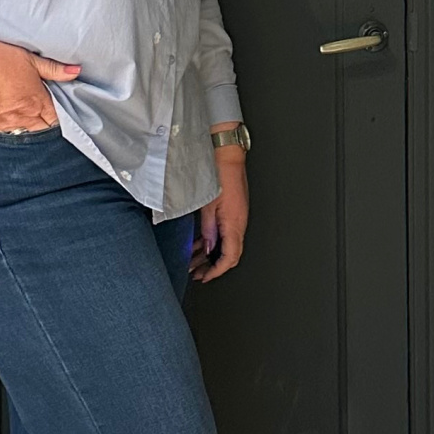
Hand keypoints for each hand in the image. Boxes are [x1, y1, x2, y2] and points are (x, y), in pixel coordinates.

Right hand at [0, 38, 80, 130]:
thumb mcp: (29, 59)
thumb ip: (54, 69)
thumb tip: (76, 72)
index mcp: (37, 101)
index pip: (56, 118)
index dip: (59, 113)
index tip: (57, 106)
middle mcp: (23, 116)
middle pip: (42, 127)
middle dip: (44, 119)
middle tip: (41, 105)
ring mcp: (5, 122)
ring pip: (24, 130)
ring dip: (27, 122)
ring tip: (22, 106)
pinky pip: (4, 129)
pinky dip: (8, 122)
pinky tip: (6, 109)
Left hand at [189, 147, 248, 283]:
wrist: (227, 156)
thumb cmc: (219, 174)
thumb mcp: (207, 206)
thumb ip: (208, 230)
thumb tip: (209, 248)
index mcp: (234, 224)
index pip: (230, 257)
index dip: (217, 271)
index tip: (205, 277)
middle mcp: (239, 223)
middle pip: (229, 255)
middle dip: (212, 267)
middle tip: (197, 273)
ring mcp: (237, 218)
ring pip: (226, 245)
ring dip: (211, 255)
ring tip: (194, 262)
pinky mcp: (233, 212)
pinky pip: (225, 233)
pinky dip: (212, 242)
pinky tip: (200, 245)